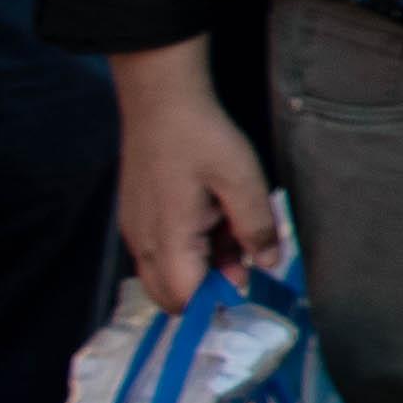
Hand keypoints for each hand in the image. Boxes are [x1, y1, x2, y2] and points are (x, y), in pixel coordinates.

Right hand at [112, 51, 279, 310]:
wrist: (161, 99)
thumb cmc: (202, 137)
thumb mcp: (243, 181)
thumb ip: (256, 228)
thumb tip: (266, 265)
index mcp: (168, 239)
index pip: (186, 299)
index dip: (218, 302)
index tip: (249, 288)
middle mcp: (143, 242)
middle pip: (172, 294)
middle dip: (211, 286)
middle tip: (245, 255)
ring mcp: (136, 229)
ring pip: (169, 270)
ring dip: (204, 263)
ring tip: (232, 223)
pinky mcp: (138, 216)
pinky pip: (164, 248)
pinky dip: (191, 244)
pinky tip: (215, 213)